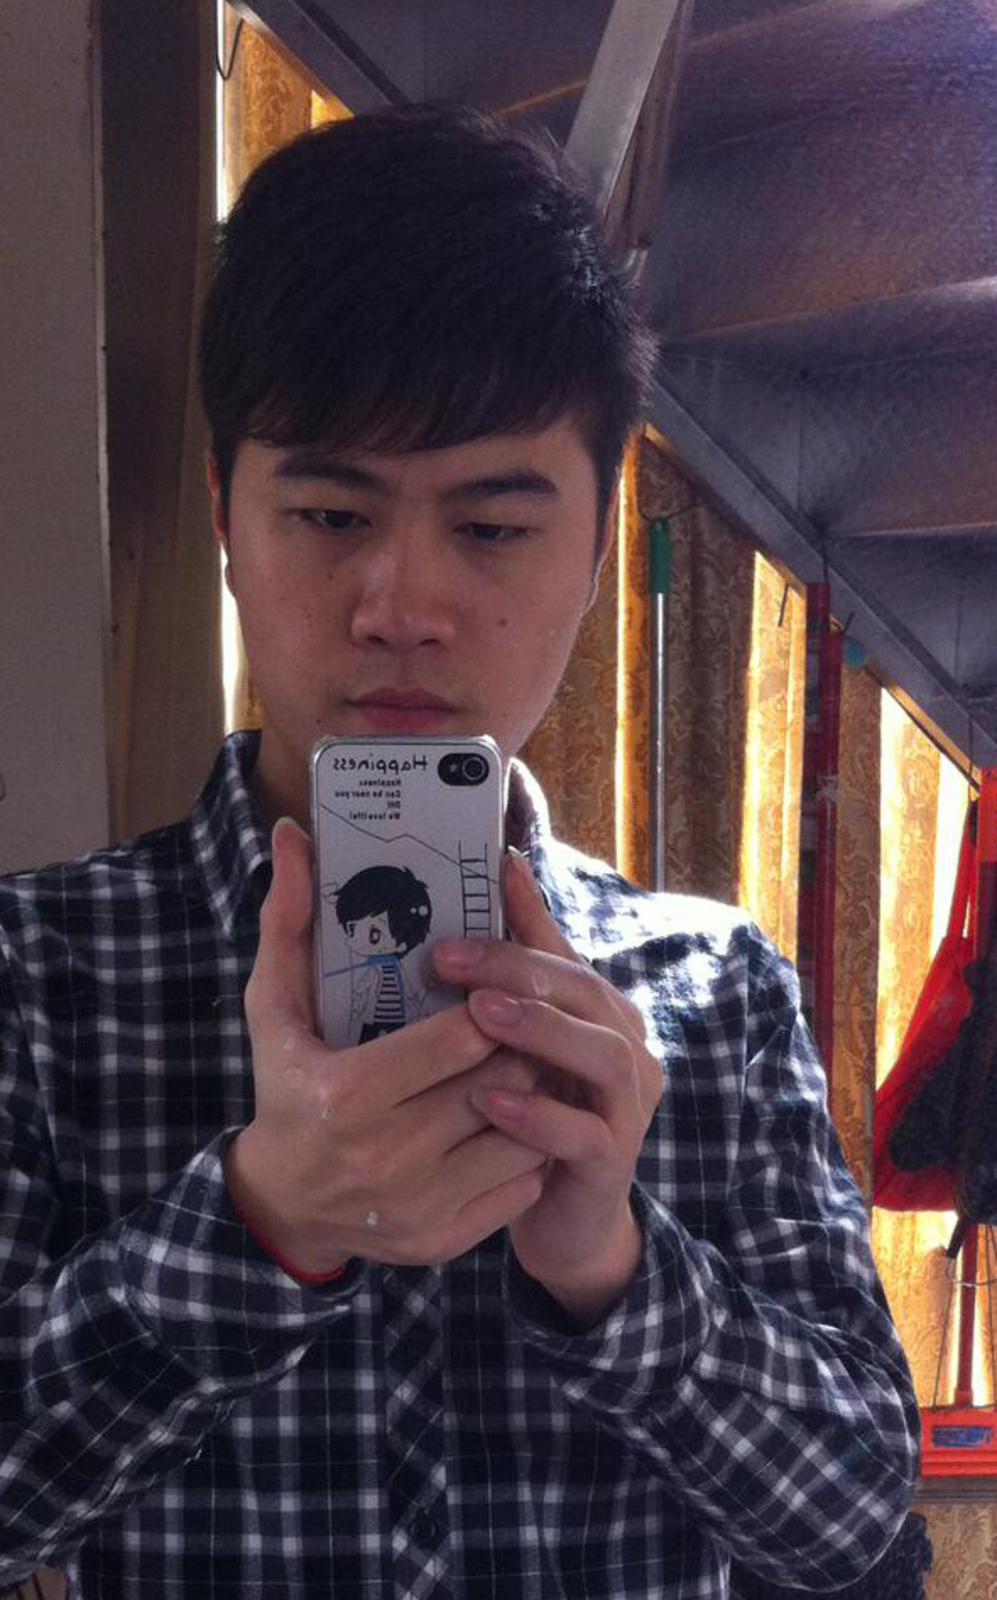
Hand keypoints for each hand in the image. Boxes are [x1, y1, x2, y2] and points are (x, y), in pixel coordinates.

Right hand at [224, 819, 546, 1275]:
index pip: (462, 1037)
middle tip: (522, 1022)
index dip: (491, 1006)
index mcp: (347, 1094)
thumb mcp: (274, 1009)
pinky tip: (514, 1120)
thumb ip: (286, 921)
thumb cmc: (286, 1090)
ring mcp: (420, 1204)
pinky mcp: (445, 1239)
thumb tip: (290, 834)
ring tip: (523, 1065)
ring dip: (536, 1093)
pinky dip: (531, 1146)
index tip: (491, 991)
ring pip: (524, 1131)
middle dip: (521, 1043)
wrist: (285, 1205)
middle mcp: (386, 1156)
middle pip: (501, 1080)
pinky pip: (522, 1181)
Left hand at [433, 851, 662, 1324]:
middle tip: (449, 958)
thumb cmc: (535, 1116)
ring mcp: (627, 1107)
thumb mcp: (522, 1041)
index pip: (565, 956)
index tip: (467, 897)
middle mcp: (628, 1051)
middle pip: (585, 993)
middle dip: (518, 970)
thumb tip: (503, 870)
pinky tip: (489, 1102)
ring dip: (540, 1030)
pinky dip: (539, 1114)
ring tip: (478, 1014)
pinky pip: (584, 1133)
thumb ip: (520, 966)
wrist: (564, 1218)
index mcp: (604, 1013)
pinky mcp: (612, 1162)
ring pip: (601, 1054)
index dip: (519, 924)